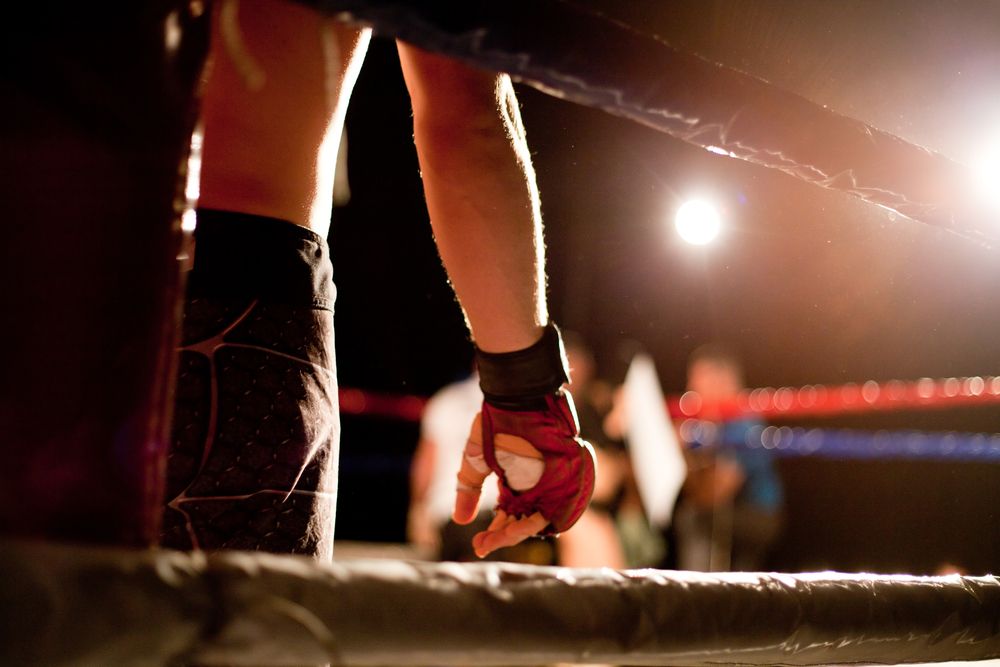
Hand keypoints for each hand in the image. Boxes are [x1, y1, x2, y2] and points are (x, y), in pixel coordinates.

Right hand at [453, 391, 595, 557]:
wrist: (520, 397)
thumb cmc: (498, 423)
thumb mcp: (477, 460)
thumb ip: (468, 488)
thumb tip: (460, 520)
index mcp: (514, 485)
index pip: (506, 519)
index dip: (493, 536)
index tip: (478, 546)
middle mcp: (534, 488)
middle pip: (523, 524)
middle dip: (504, 537)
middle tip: (485, 544)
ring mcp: (552, 484)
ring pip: (542, 519)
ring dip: (522, 531)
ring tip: (503, 535)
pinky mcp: (568, 476)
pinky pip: (564, 505)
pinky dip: (549, 518)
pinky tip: (527, 524)